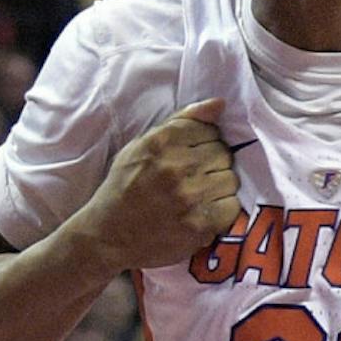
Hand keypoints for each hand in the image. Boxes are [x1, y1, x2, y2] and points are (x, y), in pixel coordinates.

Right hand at [77, 98, 239, 272]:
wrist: (107, 237)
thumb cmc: (124, 188)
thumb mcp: (141, 146)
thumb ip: (181, 122)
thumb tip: (220, 103)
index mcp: (159, 143)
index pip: (208, 129)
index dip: (203, 142)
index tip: (191, 156)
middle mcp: (176, 167)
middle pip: (223, 153)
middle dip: (212, 164)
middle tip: (193, 178)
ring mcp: (190, 197)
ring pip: (231, 179)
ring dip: (219, 186)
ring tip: (198, 195)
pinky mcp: (200, 225)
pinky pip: (232, 206)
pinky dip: (221, 209)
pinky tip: (202, 212)